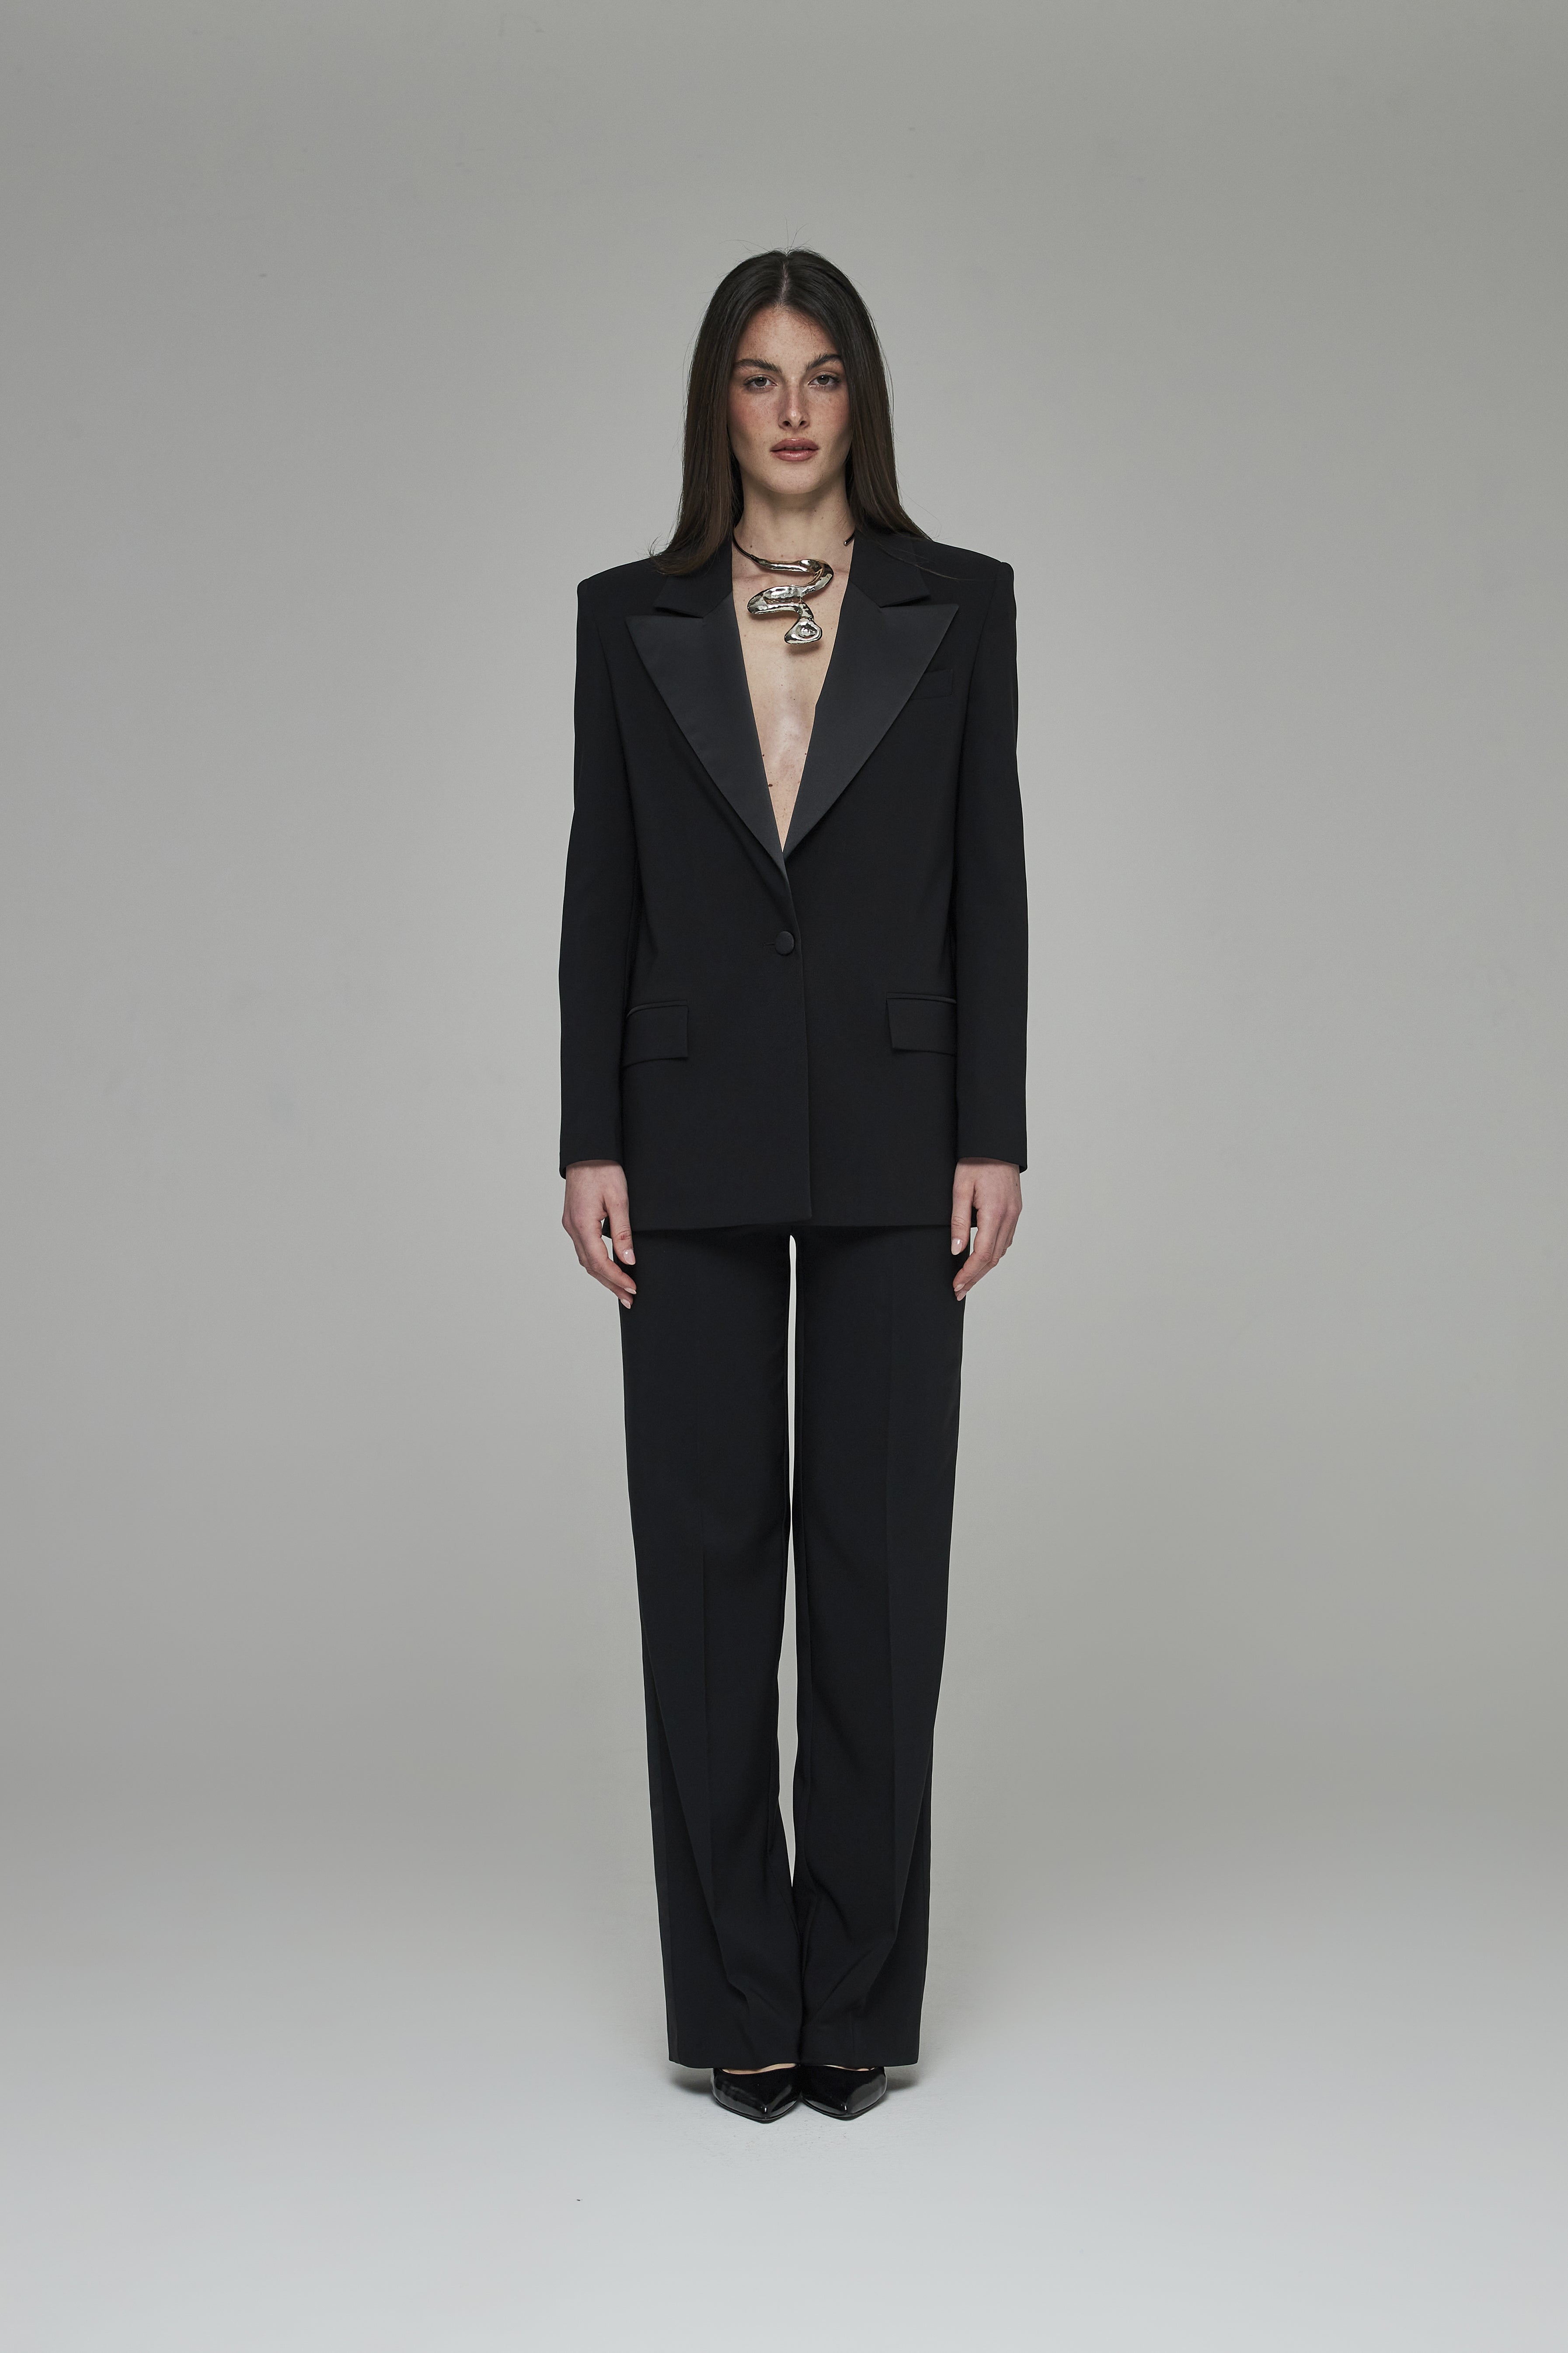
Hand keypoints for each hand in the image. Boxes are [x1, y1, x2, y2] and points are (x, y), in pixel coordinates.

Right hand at [562, 1161, 636, 1306]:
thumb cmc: (603, 1170)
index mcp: (582, 1224)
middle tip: (629, 1299)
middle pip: (591, 1266)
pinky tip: (607, 1268)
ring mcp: (570, 1225)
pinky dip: (596, 1263)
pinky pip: (584, 1249)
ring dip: (603, 1276)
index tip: (633, 1288)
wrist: (587, 1151)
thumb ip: (622, 1232)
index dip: (617, 1278)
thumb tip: (628, 1260)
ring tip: (621, 1290)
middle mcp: (572, 1228)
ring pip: (586, 1260)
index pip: (600, 1262)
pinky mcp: (573, 1220)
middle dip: (611, 1284)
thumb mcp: (619, 1199)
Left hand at [950, 1159, 1021, 1298]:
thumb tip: (956, 1250)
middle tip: (959, 1290)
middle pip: (993, 1258)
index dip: (968, 1273)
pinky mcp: (1015, 1211)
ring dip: (984, 1268)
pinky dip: (993, 1253)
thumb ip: (958, 1221)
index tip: (956, 1285)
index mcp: (995, 1212)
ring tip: (967, 1279)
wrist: (996, 1143)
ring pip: (1001, 1251)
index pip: (982, 1254)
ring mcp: (1014, 1215)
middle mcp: (1009, 1217)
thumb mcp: (959, 1188)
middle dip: (975, 1277)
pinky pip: (1005, 1239)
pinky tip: (981, 1258)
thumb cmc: (975, 1161)